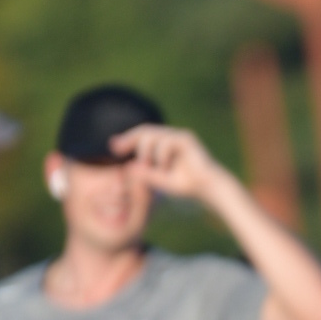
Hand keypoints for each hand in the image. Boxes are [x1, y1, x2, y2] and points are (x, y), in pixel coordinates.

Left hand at [107, 123, 222, 205]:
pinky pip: (166, 141)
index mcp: (164, 144)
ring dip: (146, 152)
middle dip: (128, 139)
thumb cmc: (187, 185)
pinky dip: (161, 155)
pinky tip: (164, 167)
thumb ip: (145, 173)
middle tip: (117, 148)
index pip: (142, 137)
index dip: (127, 140)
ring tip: (149, 166)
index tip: (112, 147)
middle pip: (144, 131)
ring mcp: (179, 136)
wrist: (208, 188)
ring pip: (152, 135)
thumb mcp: (159, 180)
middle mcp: (171, 137)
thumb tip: (127, 167)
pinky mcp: (186, 139)